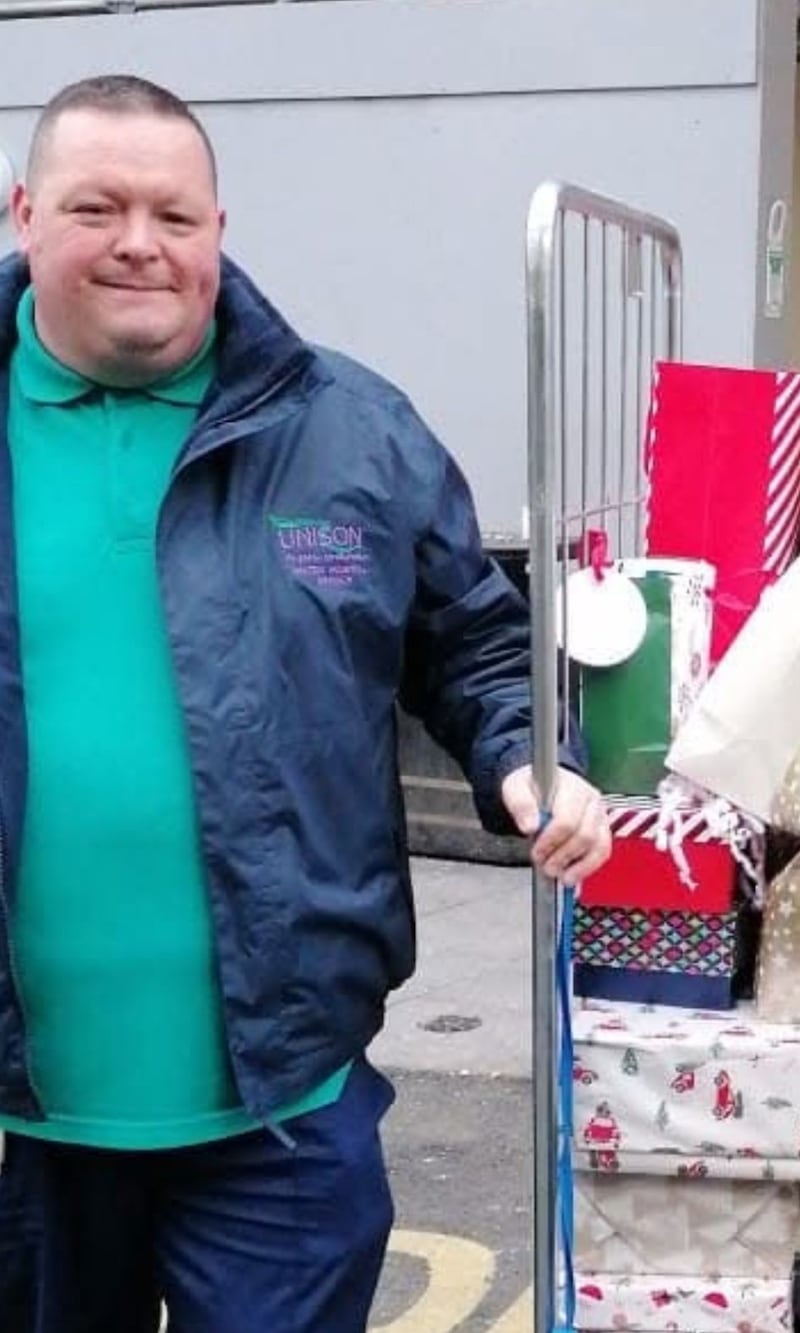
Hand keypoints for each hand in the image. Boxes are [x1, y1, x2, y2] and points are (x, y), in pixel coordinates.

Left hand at [500, 764, 610, 882]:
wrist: (543, 785)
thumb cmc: (532, 787)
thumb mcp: (516, 787)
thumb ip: (520, 804)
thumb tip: (530, 826)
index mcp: (572, 787)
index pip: (567, 820)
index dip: (551, 841)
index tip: (537, 852)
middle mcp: (591, 801)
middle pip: (585, 835)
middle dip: (563, 856)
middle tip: (545, 865)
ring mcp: (600, 816)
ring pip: (599, 846)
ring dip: (579, 866)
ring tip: (560, 876)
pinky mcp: (602, 831)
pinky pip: (602, 852)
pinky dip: (588, 867)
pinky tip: (572, 875)